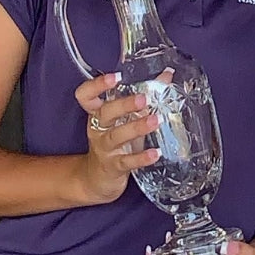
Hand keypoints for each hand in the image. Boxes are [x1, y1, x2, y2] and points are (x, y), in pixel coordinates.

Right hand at [74, 72, 161, 203]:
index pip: (86, 95)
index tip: (115, 77)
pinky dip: (141, 158)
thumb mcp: (126, 119)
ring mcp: (105, 148)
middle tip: (143, 99)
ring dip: (136, 127)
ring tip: (156, 120)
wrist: (97, 179)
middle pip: (105, 112)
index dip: (97, 85)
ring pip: (116, 135)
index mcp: (98, 113)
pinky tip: (155, 153)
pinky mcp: (113, 167)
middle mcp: (98, 129)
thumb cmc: (116, 143)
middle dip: (124, 104)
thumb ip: (145, 96)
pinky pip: (126, 161)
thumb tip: (167, 74)